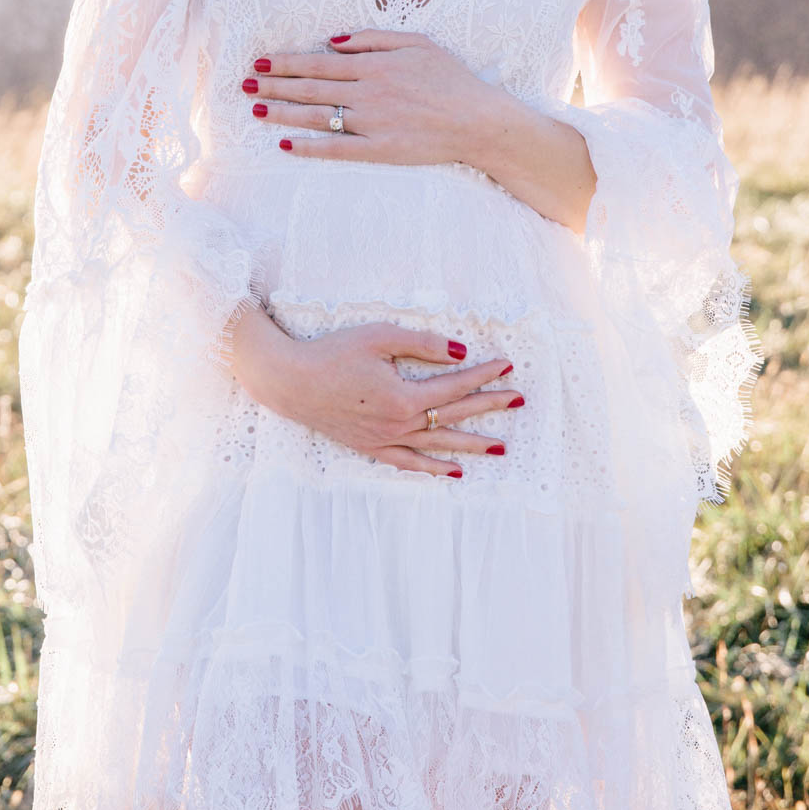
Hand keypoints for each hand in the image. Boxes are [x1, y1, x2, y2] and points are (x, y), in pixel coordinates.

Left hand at [244, 29, 492, 165]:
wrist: (479, 121)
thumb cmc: (451, 79)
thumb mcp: (417, 43)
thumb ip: (374, 38)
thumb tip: (334, 40)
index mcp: (374, 65)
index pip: (318, 62)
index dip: (286, 63)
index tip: (260, 62)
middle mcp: (367, 93)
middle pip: (310, 87)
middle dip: (273, 85)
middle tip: (244, 85)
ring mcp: (371, 123)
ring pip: (316, 116)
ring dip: (283, 113)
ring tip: (256, 110)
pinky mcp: (378, 150)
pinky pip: (335, 149)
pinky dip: (309, 147)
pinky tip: (286, 145)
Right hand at [252, 320, 524, 477]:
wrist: (290, 381)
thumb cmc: (332, 353)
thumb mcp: (379, 337)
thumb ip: (422, 344)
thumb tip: (459, 352)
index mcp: (403, 397)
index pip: (454, 387)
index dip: (483, 376)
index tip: (507, 367)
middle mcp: (399, 424)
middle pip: (453, 416)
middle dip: (488, 407)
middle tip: (518, 401)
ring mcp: (385, 440)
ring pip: (437, 445)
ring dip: (471, 445)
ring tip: (501, 447)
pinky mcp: (370, 447)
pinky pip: (409, 463)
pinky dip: (433, 468)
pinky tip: (453, 472)